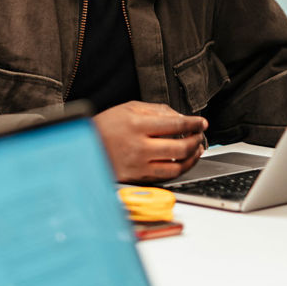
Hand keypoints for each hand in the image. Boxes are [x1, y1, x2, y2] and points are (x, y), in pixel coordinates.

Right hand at [93, 101, 207, 182]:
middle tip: (199, 136)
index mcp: (137, 125)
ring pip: (176, 167)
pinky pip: (165, 177)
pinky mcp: (137, 177)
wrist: (85, 146)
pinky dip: (178, 169)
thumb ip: (156, 111)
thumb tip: (181, 118)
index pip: (175, 125)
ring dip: (192, 159)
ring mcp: (138, 165)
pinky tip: (181, 161)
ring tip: (196, 150)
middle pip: (180, 148)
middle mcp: (139, 147)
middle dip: (196, 141)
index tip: (201, 122)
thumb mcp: (129, 108)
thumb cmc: (106, 125)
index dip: (193, 123)